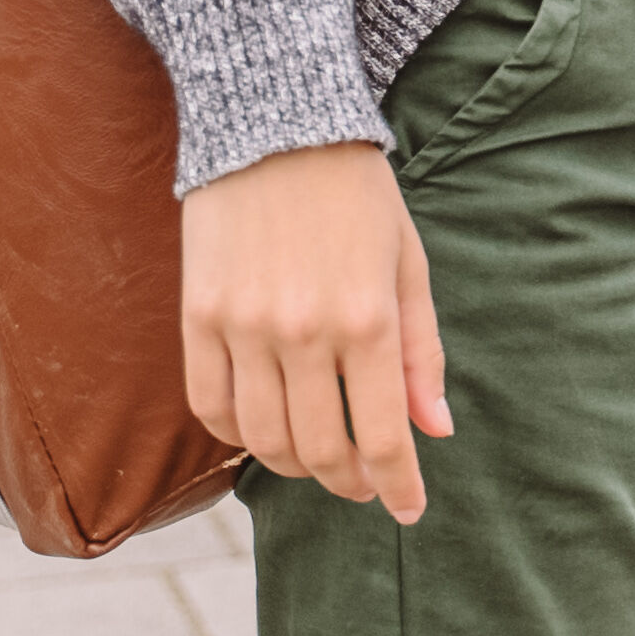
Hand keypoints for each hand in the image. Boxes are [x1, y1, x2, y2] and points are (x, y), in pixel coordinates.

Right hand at [181, 140, 444, 520]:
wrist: (278, 126)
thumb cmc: (357, 196)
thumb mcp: (408, 265)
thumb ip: (421, 352)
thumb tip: (435, 431)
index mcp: (368, 319)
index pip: (383, 438)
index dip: (398, 487)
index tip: (409, 510)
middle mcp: (304, 332)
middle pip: (321, 451)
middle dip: (349, 482)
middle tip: (364, 484)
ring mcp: (244, 327)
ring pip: (263, 440)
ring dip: (294, 465)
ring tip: (318, 458)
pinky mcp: (199, 316)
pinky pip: (211, 407)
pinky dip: (237, 435)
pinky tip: (264, 428)